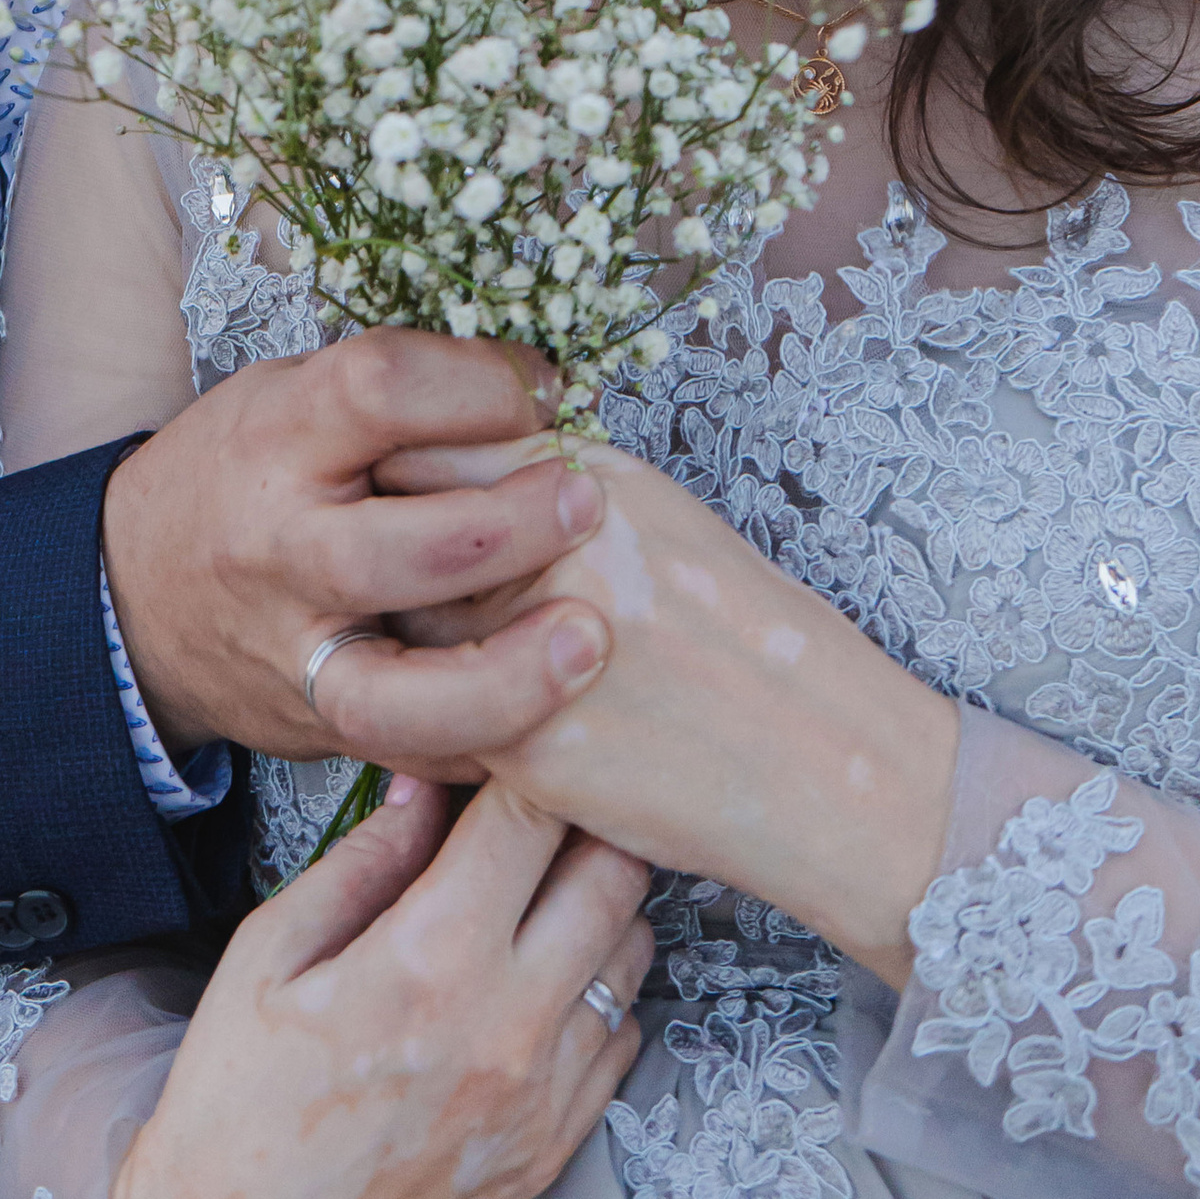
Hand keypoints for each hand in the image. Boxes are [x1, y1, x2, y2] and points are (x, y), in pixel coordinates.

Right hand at [101, 331, 612, 772]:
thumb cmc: (237, 475)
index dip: (481, 383)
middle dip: (507, 529)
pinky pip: (413, 759)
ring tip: (587, 637)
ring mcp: (296, 654)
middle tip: (588, 503)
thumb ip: (397, 394)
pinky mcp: (319, 730)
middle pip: (394, 550)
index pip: (382, 390)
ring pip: (396, 695)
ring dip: (506, 676)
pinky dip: (490, 745)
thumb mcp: (287, 396)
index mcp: (276, 437)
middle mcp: (281, 550)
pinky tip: (559, 718)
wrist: (134, 597)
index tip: (547, 391)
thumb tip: (541, 392)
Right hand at [104, 776, 652, 1198]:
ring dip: (601, 903)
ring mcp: (541, 1096)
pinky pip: (622, 1037)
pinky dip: (598, 990)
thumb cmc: (237, 1099)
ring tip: (541, 889)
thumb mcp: (271, 951)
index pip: (531, 818)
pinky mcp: (553, 1148)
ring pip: (633, 952)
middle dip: (587, 820)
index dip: (531, 762)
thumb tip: (430, 779)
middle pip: (614, 875)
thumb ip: (366, 856)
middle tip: (548, 804)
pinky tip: (541, 977)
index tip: (518, 742)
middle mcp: (506, 1027)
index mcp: (426, 962)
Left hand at [388, 439, 957, 991]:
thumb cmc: (745, 632)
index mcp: (592, 478)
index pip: (432, 442)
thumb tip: (444, 467)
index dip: (399, 471)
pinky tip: (466, 714)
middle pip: (402, 528)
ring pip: (406, 626)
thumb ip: (552, 485)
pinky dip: (438, 718)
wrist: (820, 757)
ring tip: (437, 647)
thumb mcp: (657, 518)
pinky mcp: (527, 747)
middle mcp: (559, 547)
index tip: (385, 491)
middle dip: (384, 548)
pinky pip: (435, 719)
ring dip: (405, 636)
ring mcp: (534, 646)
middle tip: (380, 565)